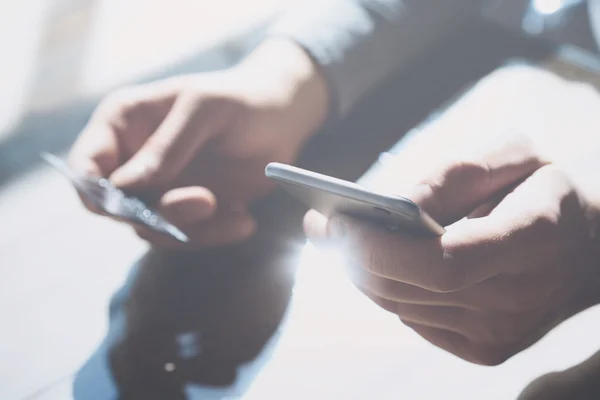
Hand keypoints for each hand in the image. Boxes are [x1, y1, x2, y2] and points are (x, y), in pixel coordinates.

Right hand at [69, 38, 329, 248]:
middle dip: (158, 214)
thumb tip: (123, 186)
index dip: (96, 192)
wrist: (283, 119)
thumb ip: (165, 146)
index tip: (127, 204)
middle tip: (205, 201)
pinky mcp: (190, 210)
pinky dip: (216, 234)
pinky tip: (244, 220)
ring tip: (236, 212)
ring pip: (154, 230)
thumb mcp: (203, 109)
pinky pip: (189, 236)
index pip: (86, 167)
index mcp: (123, 125)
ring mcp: (162, 189)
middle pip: (119, 209)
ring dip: (193, 229)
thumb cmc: (240, 99)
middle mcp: (135, 162)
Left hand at [305, 135, 599, 364]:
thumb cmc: (543, 190)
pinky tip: (382, 264)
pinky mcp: (486, 349)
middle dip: (354, 257)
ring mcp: (502, 332)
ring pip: (401, 306)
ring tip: (340, 240)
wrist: (588, 250)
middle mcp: (520, 297)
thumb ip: (452, 175)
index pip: (443, 261)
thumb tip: (390, 208)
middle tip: (323, 226)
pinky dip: (387, 290)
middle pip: (409, 288)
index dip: (381, 246)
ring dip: (361, 272)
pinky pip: (413, 320)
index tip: (337, 220)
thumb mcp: (513, 156)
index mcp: (534, 238)